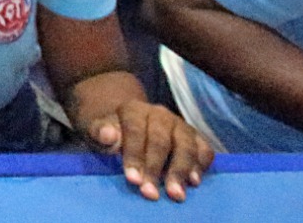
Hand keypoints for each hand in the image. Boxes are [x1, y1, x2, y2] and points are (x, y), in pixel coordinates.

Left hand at [89, 99, 210, 201]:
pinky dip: (201, 165)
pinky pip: (204, 149)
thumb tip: (108, 135)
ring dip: (181, 171)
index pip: (135, 130)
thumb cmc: (114, 134)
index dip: (134, 156)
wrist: (129, 127)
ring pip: (185, 145)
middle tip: (150, 193)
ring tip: (175, 193)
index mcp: (133, 110)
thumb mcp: (98, 131)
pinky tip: (194, 182)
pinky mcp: (195, 137)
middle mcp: (160, 114)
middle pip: (161, 140)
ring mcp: (180, 125)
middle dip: (155, 168)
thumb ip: (100, 132)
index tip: (133, 180)